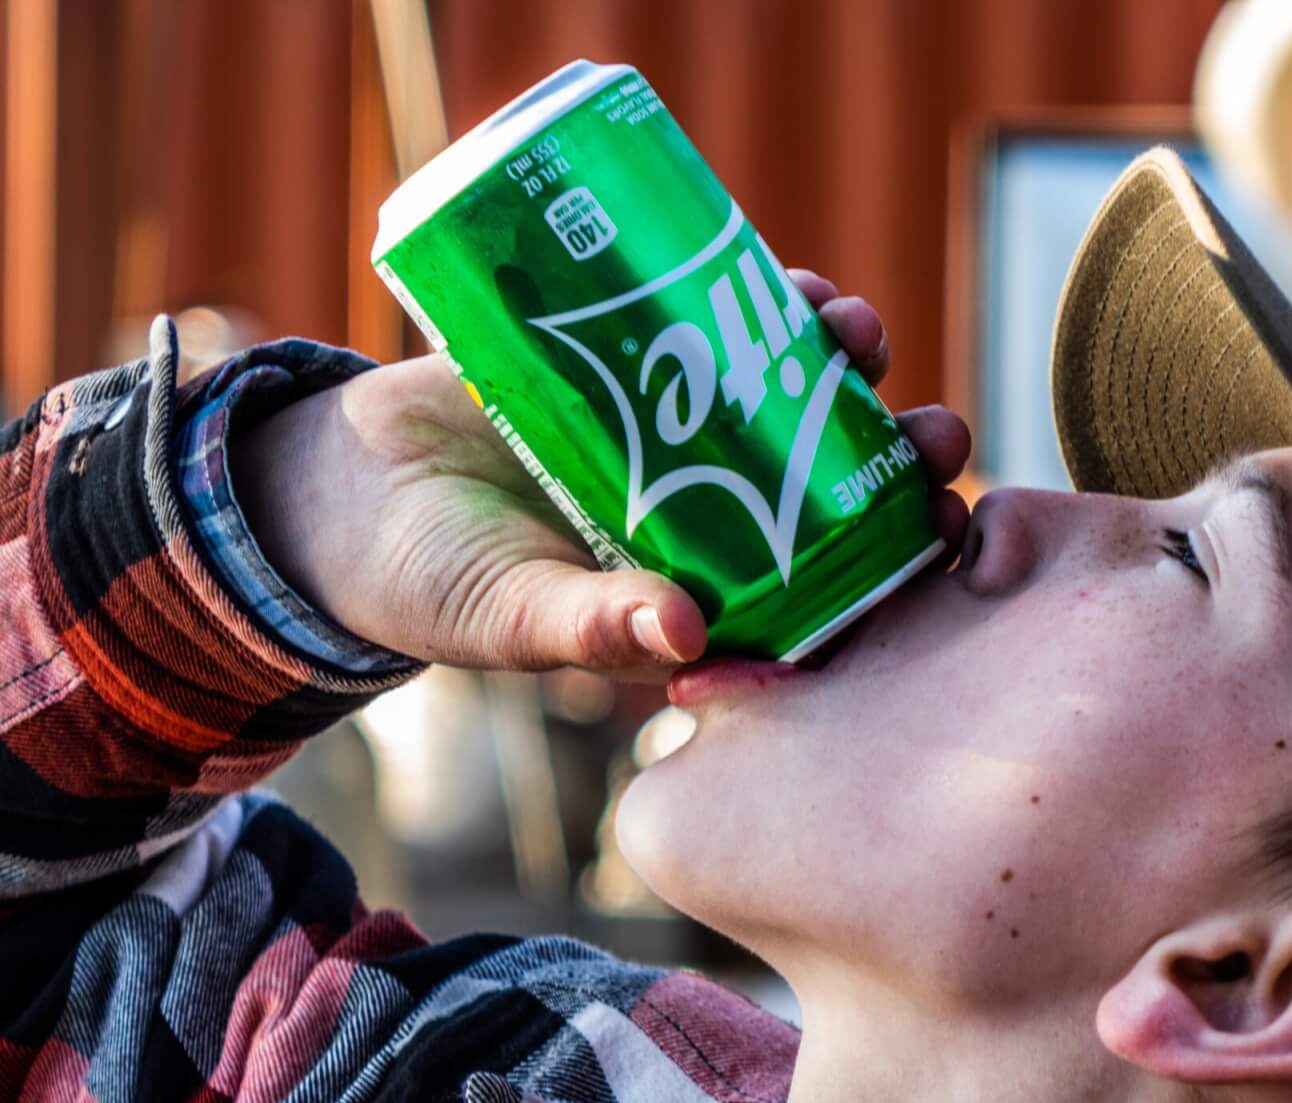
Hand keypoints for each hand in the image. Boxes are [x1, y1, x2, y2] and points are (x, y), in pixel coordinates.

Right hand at [231, 271, 971, 678]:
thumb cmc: (429, 583)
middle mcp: (704, 518)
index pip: (824, 585)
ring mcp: (673, 438)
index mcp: (701, 594)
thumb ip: (592, 626)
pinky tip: (793, 282)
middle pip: (827, 487)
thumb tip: (687, 630)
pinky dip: (754, 302)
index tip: (950, 533)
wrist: (340, 492)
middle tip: (936, 433)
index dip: (894, 561)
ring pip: (782, 400)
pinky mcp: (629, 367)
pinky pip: (711, 329)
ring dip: (834, 367)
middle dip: (892, 458)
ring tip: (859, 333)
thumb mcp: (509, 615)